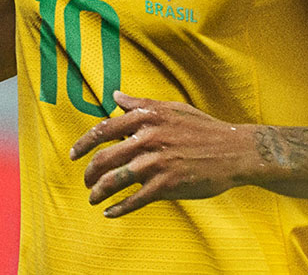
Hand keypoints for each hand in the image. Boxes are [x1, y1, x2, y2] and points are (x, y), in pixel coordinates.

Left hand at [69, 91, 258, 217]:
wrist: (234, 150)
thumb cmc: (203, 128)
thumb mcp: (172, 108)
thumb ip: (141, 104)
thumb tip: (115, 96)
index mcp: (148, 117)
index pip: (104, 129)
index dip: (83, 143)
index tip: (73, 154)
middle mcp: (149, 138)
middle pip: (104, 158)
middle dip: (89, 173)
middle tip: (86, 182)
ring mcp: (157, 162)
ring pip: (115, 181)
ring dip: (99, 192)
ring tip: (94, 198)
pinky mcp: (167, 184)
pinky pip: (134, 200)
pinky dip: (118, 208)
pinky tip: (110, 212)